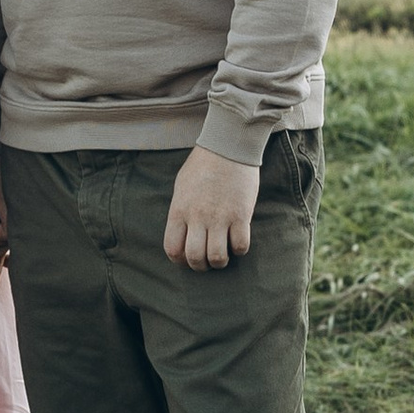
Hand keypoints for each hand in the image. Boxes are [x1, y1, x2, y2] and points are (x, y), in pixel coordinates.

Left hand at [165, 147, 258, 271]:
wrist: (227, 146)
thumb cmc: (203, 165)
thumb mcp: (181, 187)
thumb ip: (181, 211)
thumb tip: (183, 232)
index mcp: (179, 211)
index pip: (173, 249)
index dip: (180, 260)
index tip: (187, 258)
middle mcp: (197, 218)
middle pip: (195, 258)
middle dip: (201, 266)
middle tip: (207, 260)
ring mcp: (220, 218)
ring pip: (217, 257)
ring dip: (220, 262)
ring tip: (223, 254)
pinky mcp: (241, 215)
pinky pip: (240, 246)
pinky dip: (239, 250)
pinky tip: (238, 241)